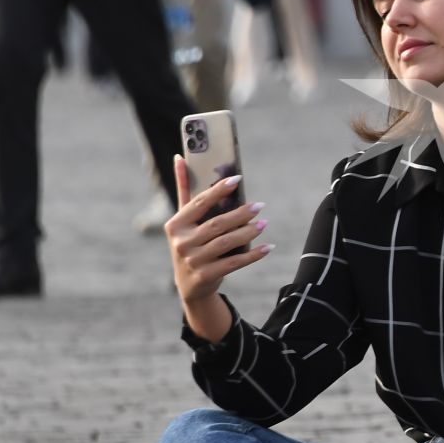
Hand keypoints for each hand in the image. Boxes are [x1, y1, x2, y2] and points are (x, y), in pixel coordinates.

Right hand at [164, 156, 270, 304]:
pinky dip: (253, 255)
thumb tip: (180, 157)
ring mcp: (193, 261)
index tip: (237, 179)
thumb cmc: (190, 243)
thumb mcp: (183, 220)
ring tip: (263, 223)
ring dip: (248, 232)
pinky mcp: (206, 276)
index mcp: (175, 224)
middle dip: (240, 214)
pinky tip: (268, 247)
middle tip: (260, 205)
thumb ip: (184, 190)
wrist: (190, 285)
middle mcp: (181, 243)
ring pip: (226, 243)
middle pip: (216, 224)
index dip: (218, 190)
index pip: (199, 203)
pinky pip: (234, 263)